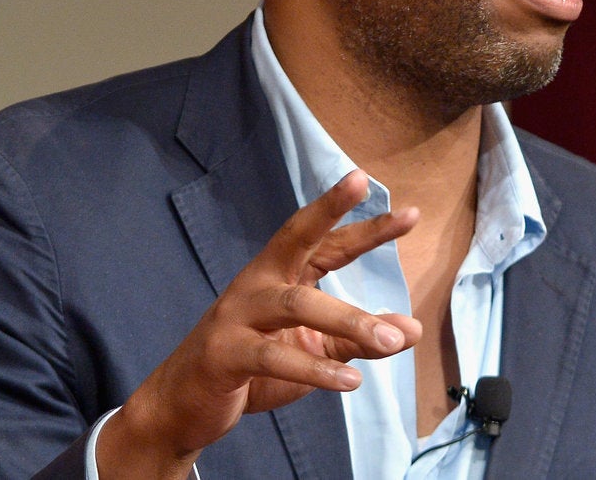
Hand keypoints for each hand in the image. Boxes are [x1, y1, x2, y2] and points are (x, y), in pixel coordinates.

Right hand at [97, 170, 420, 477]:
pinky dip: (316, 369)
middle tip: (371, 190)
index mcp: (280, 273)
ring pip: (297, 303)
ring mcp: (238, 313)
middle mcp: (258, 280)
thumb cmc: (254, 365)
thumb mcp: (314, 348)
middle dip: (332, 211)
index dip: (367, 228)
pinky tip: (351, 381)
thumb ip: (358, 337)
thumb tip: (412, 330)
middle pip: (297, 237)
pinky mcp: (225, 352)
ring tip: (391, 340)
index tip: (411, 215)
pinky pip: (274, 355)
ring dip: (349, 320)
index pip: (329, 242)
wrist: (183, 404)